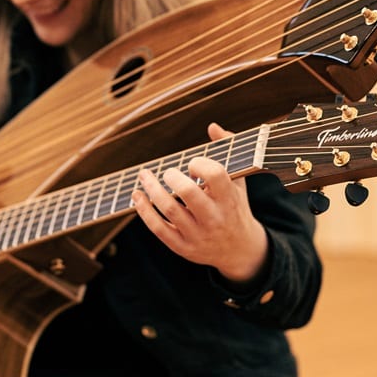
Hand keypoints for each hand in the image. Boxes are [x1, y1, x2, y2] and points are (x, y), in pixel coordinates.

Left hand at [132, 123, 268, 283]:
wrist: (239, 250)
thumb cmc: (235, 208)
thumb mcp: (238, 182)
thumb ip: (227, 151)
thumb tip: (212, 126)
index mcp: (229, 199)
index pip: (215, 174)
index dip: (199, 164)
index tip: (193, 166)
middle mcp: (214, 217)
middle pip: (188, 192)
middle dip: (172, 176)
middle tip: (168, 172)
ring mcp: (198, 234)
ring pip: (170, 210)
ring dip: (152, 190)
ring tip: (144, 176)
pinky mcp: (183, 247)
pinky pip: (159, 229)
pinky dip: (144, 211)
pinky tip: (137, 196)